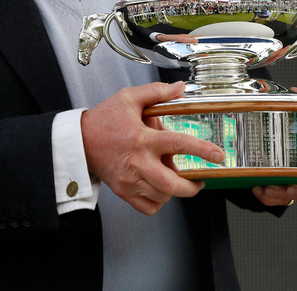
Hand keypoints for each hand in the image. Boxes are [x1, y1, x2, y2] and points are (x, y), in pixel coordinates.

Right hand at [81, 81, 224, 215]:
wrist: (79, 141)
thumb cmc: (104, 119)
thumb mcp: (129, 98)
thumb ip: (156, 92)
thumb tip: (179, 88)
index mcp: (142, 138)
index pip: (179, 144)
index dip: (202, 150)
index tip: (218, 155)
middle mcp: (138, 162)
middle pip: (173, 184)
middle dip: (192, 187)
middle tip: (199, 180)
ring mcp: (130, 180)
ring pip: (163, 196)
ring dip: (173, 190)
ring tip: (172, 177)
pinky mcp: (123, 191)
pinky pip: (148, 207)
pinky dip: (158, 201)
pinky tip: (158, 187)